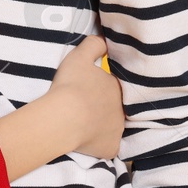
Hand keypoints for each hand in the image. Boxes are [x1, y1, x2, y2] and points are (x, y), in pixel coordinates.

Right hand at [48, 34, 125, 158]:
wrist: (64, 116)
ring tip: (82, 123)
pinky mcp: (111, 148)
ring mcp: (118, 131)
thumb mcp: (80, 56)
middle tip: (83, 106)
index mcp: (117, 87)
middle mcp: (123, 109)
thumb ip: (94, 44)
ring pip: (111, 127)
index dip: (100, 87)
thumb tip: (105, 40)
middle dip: (102, 107)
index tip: (87, 89)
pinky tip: (86, 139)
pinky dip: (98, 143)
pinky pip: (107, 146)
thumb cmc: (71, 85)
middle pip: (113, 107)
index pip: (113, 87)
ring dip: (100, 125)